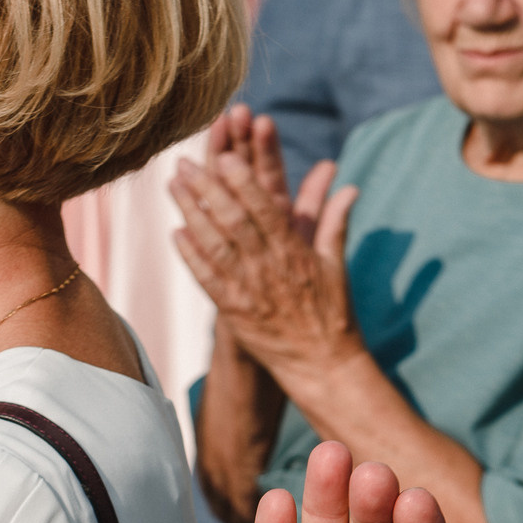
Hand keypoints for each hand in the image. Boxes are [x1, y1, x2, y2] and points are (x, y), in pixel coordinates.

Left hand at [172, 106, 361, 384]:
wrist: (321, 365)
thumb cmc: (332, 313)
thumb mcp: (336, 265)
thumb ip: (335, 222)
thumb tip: (349, 186)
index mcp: (295, 252)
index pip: (266, 209)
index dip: (244, 182)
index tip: (225, 157)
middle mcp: (269, 268)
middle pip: (234, 221)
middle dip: (208, 189)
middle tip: (185, 163)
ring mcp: (249, 290)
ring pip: (215, 245)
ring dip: (192, 213)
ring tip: (173, 186)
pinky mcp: (233, 311)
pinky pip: (207, 279)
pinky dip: (191, 256)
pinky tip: (176, 233)